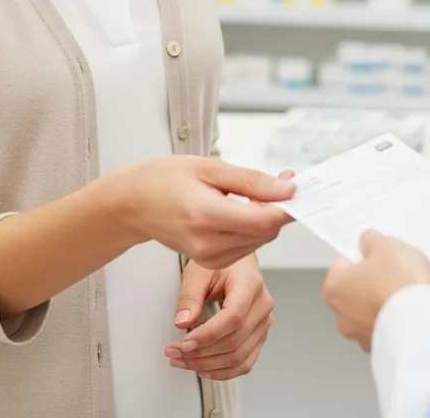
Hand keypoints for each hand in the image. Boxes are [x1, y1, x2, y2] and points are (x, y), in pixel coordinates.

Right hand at [108, 156, 295, 269]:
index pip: (264, 221)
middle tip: (279, 181)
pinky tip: (242, 210)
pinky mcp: (209, 263)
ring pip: (259, 242)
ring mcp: (208, 258)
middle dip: (278, 208)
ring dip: (265, 219)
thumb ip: (252, 181)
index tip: (296, 187)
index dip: (286, 206)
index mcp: (207, 216)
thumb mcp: (210, 167)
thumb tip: (287, 188)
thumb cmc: (165, 179)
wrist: (134, 203)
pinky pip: (245, 248)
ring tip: (255, 193)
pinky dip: (251, 229)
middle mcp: (208, 244)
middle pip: (266, 233)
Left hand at [164, 256, 274, 380]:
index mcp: (250, 284)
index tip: (184, 343)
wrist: (238, 264)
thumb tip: (183, 322)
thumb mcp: (199, 271)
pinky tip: (204, 369)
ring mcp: (264, 322)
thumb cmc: (221, 264)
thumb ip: (190, 296)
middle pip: (235, 341)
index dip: (208, 336)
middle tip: (174, 353)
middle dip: (201, 353)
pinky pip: (245, 362)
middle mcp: (262, 305)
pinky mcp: (260, 335)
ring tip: (183, 361)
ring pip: (239, 357)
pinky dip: (224, 371)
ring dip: (208, 365)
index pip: (233, 318)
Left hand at [322, 230, 429, 351]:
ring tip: (424, 278)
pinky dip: (412, 311)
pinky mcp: (390, 347)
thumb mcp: (386, 245)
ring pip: (384, 305)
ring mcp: (367, 335)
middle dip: (385, 275)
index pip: (343, 263)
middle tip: (403, 263)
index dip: (364, 253)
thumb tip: (370, 243)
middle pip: (364, 286)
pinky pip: (401, 322)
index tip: (378, 248)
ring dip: (401, 293)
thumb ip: (373, 241)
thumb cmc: (398, 287)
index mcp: (334, 289)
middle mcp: (345, 317)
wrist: (424, 325)